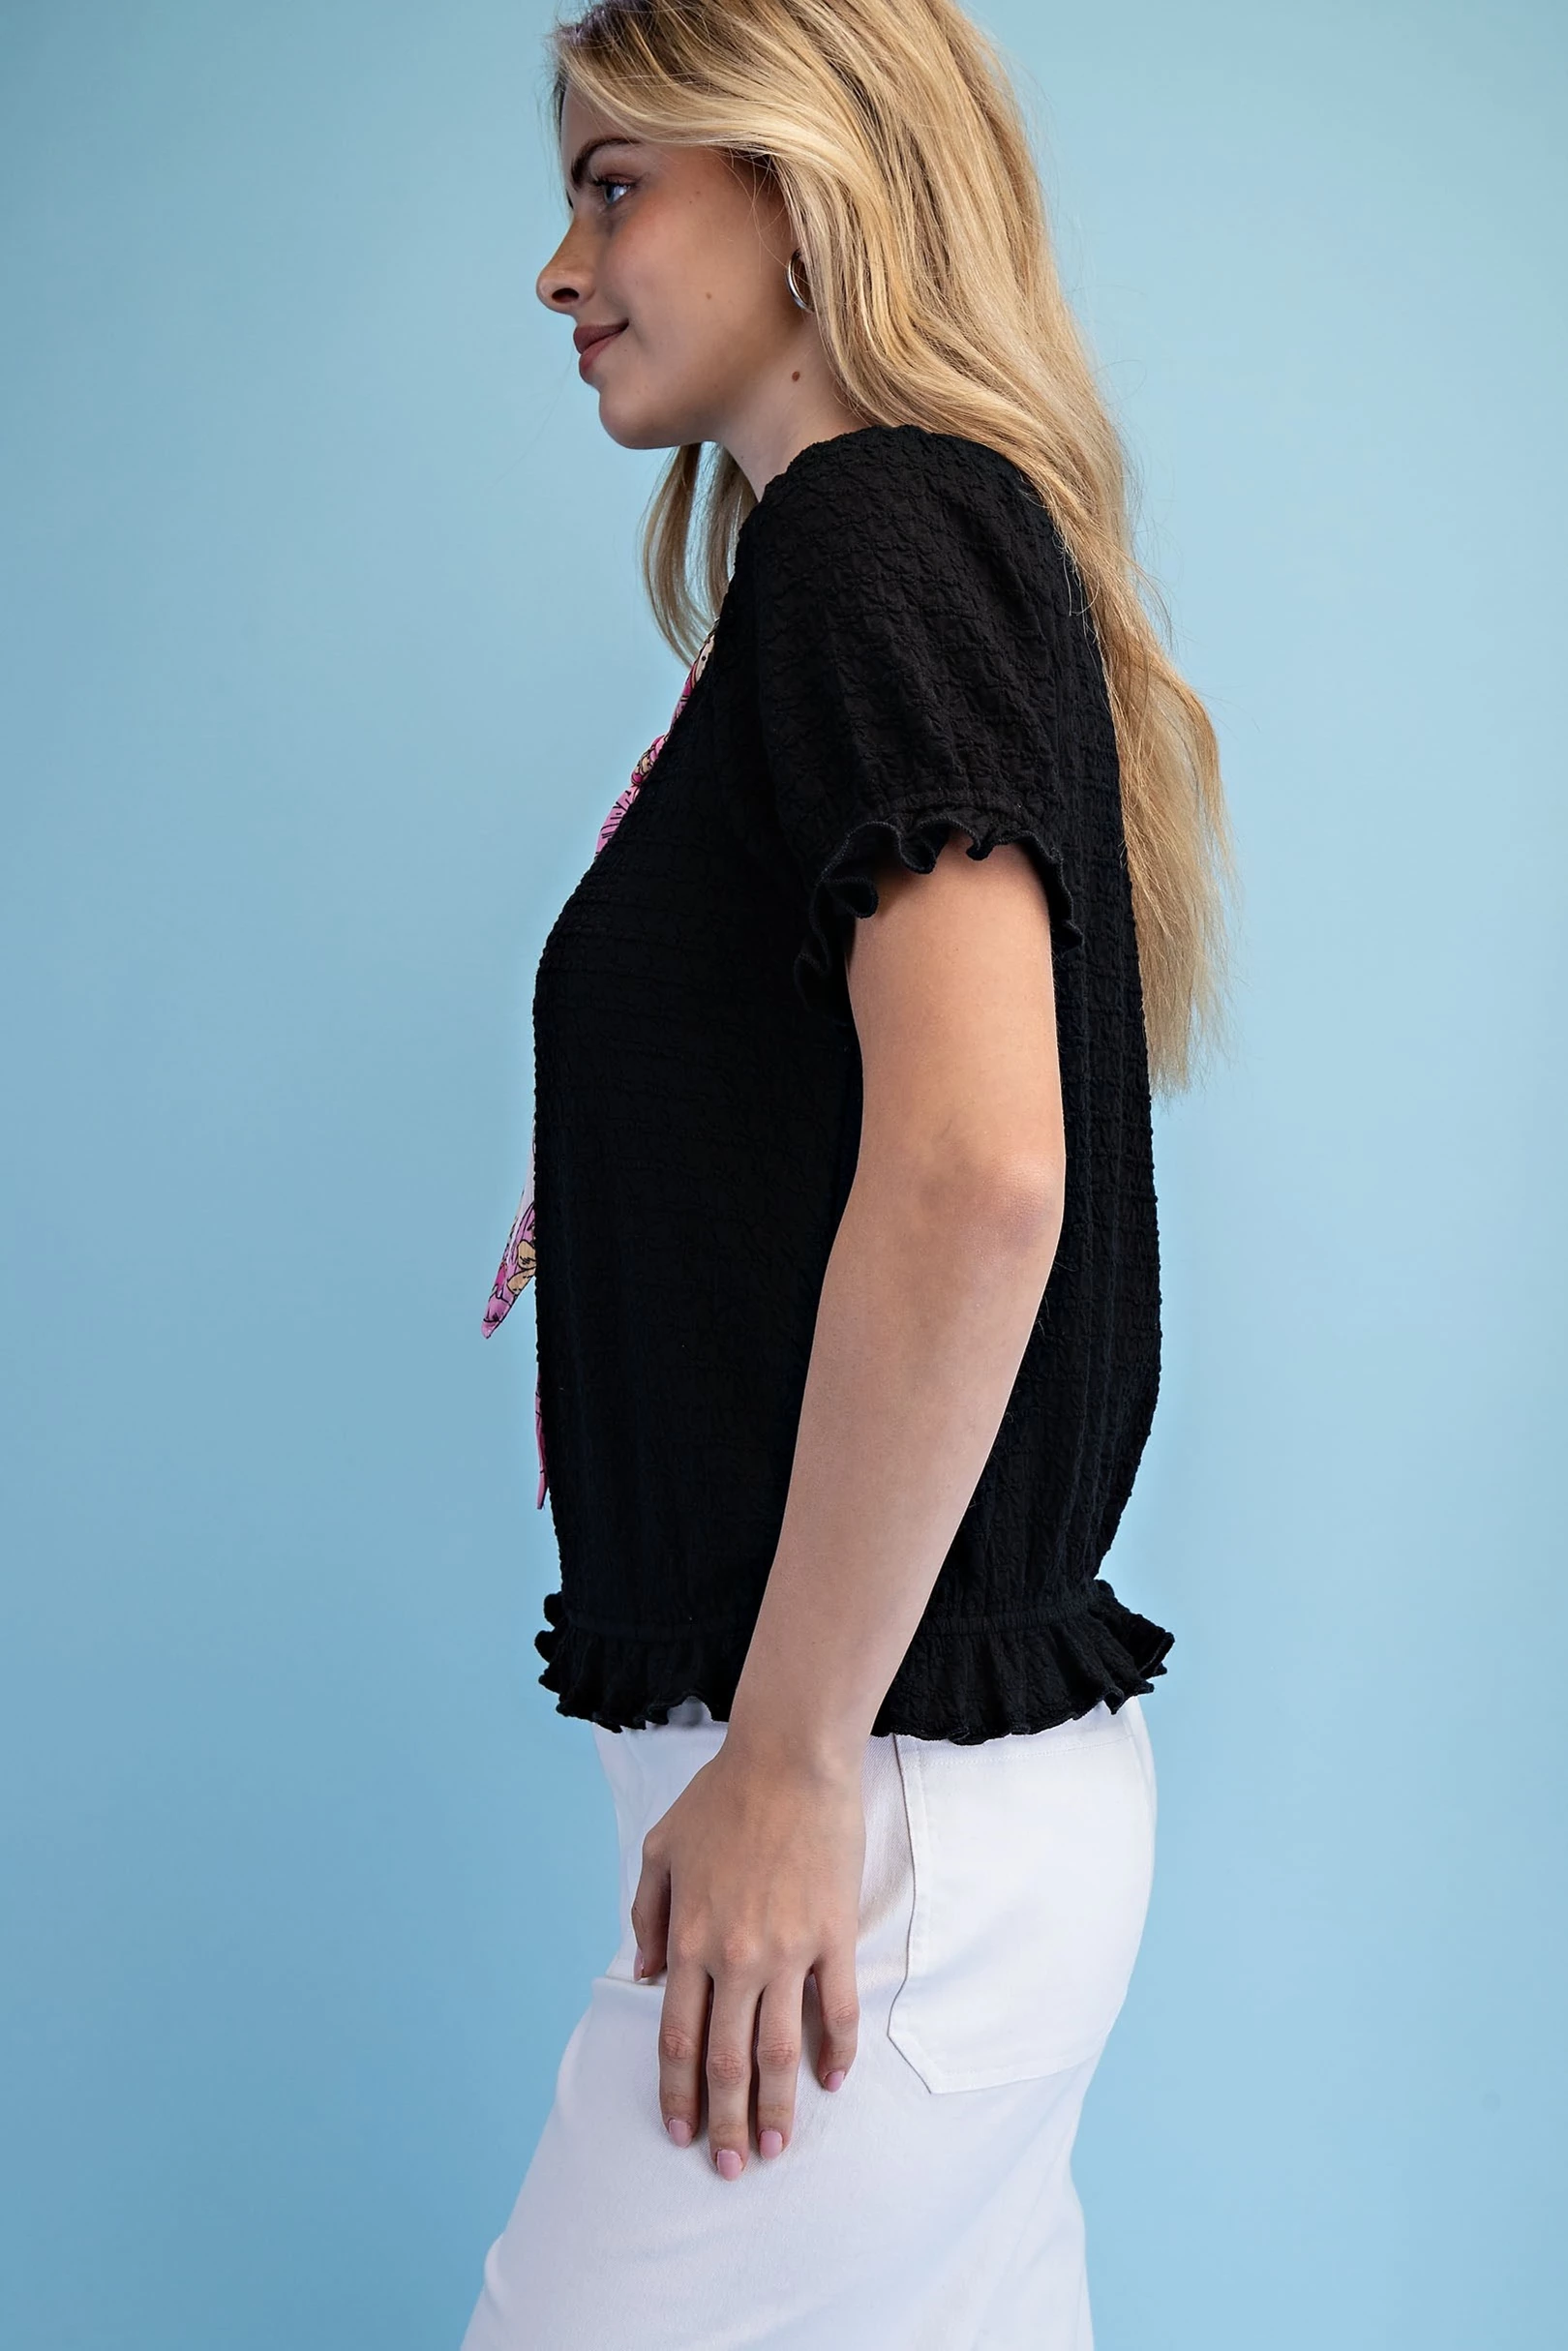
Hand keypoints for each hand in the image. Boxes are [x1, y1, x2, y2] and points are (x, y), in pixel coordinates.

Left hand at [630, 1732, 865, 2178]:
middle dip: (725, 2123)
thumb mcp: (659, 1850)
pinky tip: (833, 2082)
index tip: (679, 2134)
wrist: (788, 1759)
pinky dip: (837, 2052)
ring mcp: (789, 1950)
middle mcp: (736, 1957)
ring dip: (778, 2108)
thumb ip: (647, 1916)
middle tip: (729, 2169)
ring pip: (780, 2050)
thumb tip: (647, 1977)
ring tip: (777, 2147)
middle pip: (727, 2062)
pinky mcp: (833, 1936)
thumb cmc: (721, 1797)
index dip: (678, 2094)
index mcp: (690, 1940)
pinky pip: (837, 2010)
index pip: (679, 2040)